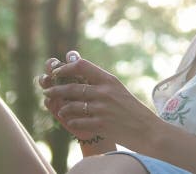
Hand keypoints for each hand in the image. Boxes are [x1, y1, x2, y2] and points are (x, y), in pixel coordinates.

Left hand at [41, 50, 163, 149]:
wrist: (148, 130)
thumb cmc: (133, 109)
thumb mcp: (119, 90)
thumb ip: (101, 82)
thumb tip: (81, 69)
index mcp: (109, 80)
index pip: (82, 65)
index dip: (66, 68)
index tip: (58, 72)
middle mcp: (104, 92)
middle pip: (73, 87)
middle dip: (56, 89)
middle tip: (47, 91)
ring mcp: (102, 109)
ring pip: (72, 105)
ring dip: (62, 107)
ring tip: (59, 109)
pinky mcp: (101, 124)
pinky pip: (78, 121)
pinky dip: (71, 121)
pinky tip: (69, 121)